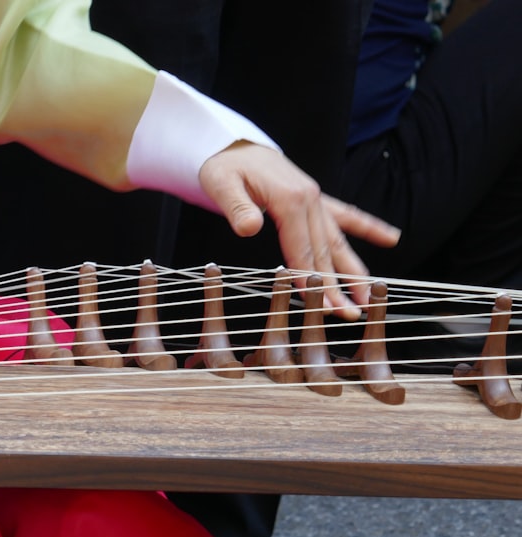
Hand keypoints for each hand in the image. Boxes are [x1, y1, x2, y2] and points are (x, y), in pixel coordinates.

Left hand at [199, 142, 400, 319]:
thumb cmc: (224, 167)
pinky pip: (347, 215)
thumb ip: (236, 207)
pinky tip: (392, 238)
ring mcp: (316, 200)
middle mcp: (310, 199)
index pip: (302, 248)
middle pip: (324, 251)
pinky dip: (369, 227)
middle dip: (338, 286)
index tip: (321, 305)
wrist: (232, 146)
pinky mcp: (316, 199)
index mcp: (290, 198)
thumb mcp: (221, 184)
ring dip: (355, 271)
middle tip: (351, 315)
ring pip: (338, 241)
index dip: (311, 278)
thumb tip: (249, 227)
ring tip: (371, 299)